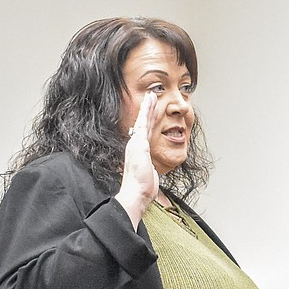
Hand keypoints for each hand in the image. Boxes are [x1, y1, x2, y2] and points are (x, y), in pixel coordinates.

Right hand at [116, 93, 160, 227]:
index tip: (150, 110)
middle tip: (151, 96)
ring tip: (151, 95)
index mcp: (138, 151)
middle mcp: (135, 145)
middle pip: (143, 123)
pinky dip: (146, 112)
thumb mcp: (148, 174)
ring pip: (143, 120)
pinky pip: (143, 124)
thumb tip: (153, 171)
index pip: (143, 132)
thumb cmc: (142, 188)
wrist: (136, 193)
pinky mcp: (139, 143)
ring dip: (147, 107)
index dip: (147, 120)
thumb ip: (149, 168)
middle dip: (147, 109)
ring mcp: (136, 143)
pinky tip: (149, 103)